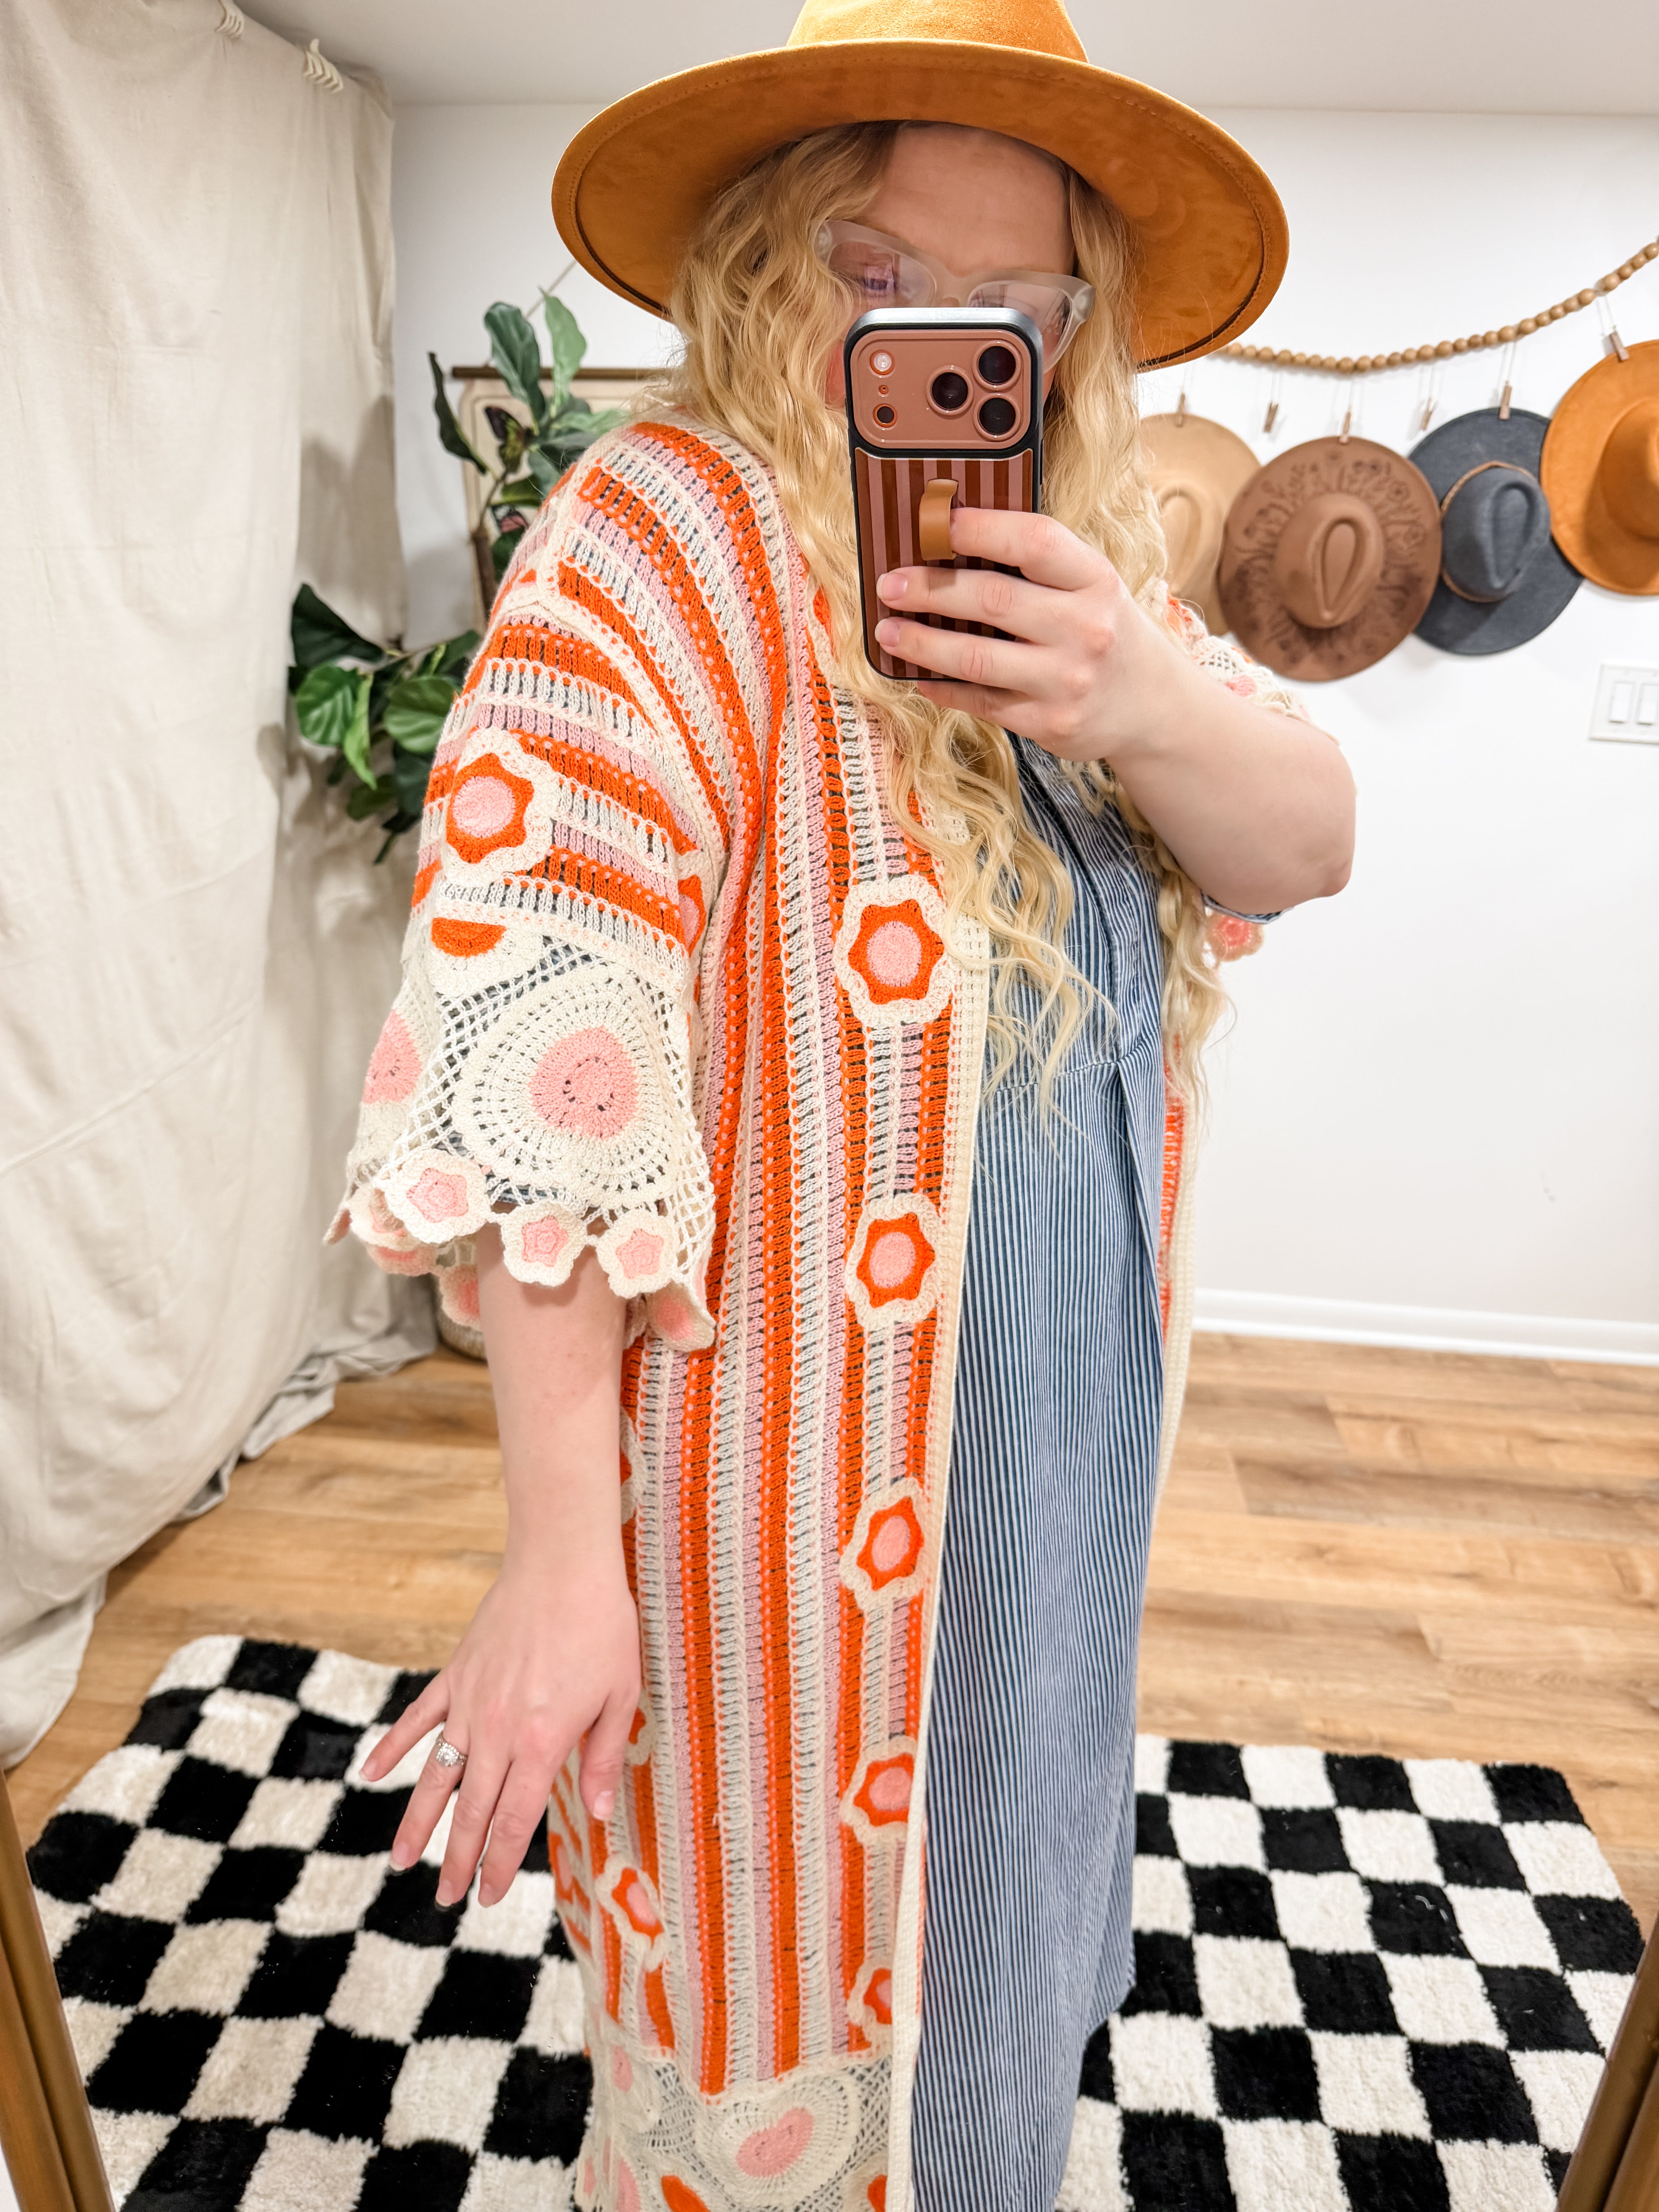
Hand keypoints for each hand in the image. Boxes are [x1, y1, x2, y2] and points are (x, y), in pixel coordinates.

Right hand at [360, 1540, 640, 1908]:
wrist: (562, 1564)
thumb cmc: (601, 1627)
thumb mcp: (620, 1696)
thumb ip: (602, 1757)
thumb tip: (597, 1814)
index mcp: (541, 1744)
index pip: (513, 1822)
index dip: (500, 1864)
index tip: (488, 1898)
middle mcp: (498, 1731)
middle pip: (472, 1811)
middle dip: (459, 1859)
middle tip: (446, 1898)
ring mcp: (470, 1703)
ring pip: (437, 1775)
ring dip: (418, 1821)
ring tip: (402, 1861)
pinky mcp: (456, 1675)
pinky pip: (418, 1719)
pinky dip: (393, 1747)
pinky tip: (372, 1774)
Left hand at [873, 506, 1188, 763]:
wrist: (1153, 706)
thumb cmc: (1105, 632)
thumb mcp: (1090, 586)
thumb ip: (1037, 566)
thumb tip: (952, 541)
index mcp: (1095, 580)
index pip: (1033, 541)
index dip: (978, 528)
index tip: (934, 522)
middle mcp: (1085, 628)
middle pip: (993, 600)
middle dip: (931, 589)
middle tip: (890, 584)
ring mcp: (1067, 681)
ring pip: (978, 659)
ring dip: (922, 643)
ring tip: (887, 632)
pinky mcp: (1049, 723)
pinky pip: (982, 702)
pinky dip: (943, 689)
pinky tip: (918, 676)